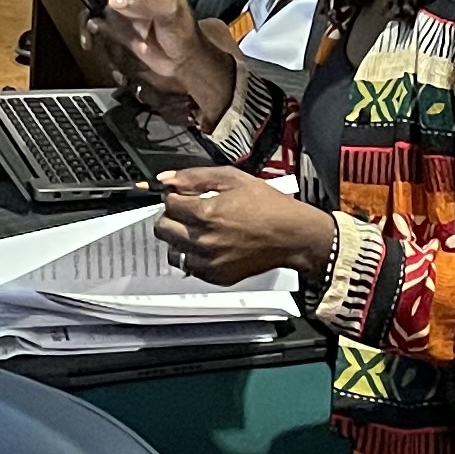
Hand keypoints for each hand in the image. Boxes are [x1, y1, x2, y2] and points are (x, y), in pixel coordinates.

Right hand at [91, 0, 232, 124]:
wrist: (180, 61)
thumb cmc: (181, 32)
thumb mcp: (168, 13)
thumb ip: (142, 5)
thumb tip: (113, 0)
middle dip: (127, 8)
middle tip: (144, 23)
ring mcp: (127, 8)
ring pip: (107, 6)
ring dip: (120, 23)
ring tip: (141, 34)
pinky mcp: (119, 25)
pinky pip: (102, 22)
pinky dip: (98, 28)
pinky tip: (94, 38)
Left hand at [151, 165, 336, 284]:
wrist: (292, 236)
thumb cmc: (268, 206)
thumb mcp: (233, 178)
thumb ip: (195, 176)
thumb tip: (166, 178)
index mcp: (206, 212)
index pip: (168, 203)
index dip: (175, 196)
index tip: (184, 196)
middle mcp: (203, 240)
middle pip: (163, 228)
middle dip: (172, 216)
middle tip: (189, 212)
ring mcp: (208, 261)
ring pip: (172, 250)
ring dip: (179, 238)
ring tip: (198, 230)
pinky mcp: (215, 277)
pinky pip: (188, 267)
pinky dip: (193, 256)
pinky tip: (209, 245)